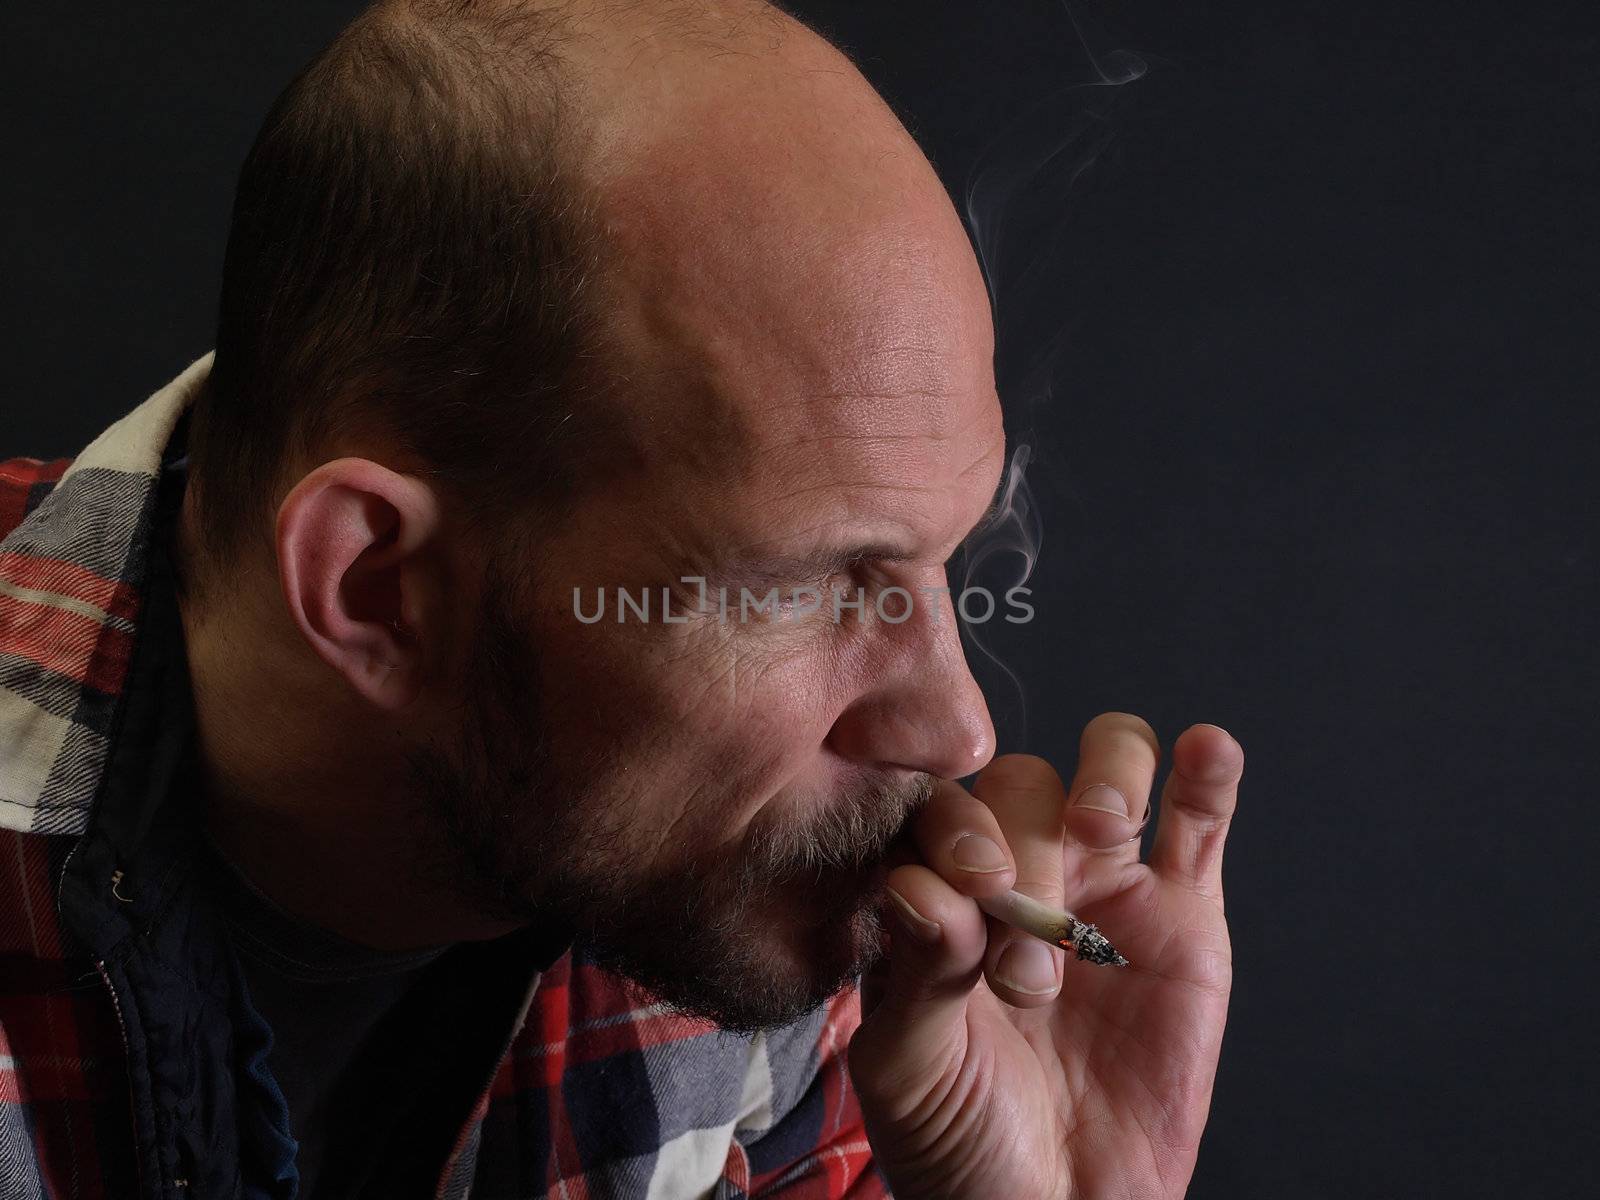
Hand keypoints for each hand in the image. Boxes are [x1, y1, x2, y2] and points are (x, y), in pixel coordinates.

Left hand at [847, 714, 1242, 1199]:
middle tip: (1028, 972)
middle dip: (1025, 855)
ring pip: (1107, 770)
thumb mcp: (910, 1067)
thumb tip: (918, 884)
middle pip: (1020, 789)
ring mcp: (1103, 886)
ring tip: (1102, 823)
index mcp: (938, 896)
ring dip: (1106, 773)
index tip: (970, 892)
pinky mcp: (1182, 916)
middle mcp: (1017, 871)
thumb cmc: (962, 1141)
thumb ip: (913, 971)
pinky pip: (1200, 824)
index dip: (953, 832)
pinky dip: (1208, 777)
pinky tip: (1208, 750)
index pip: (936, 812)